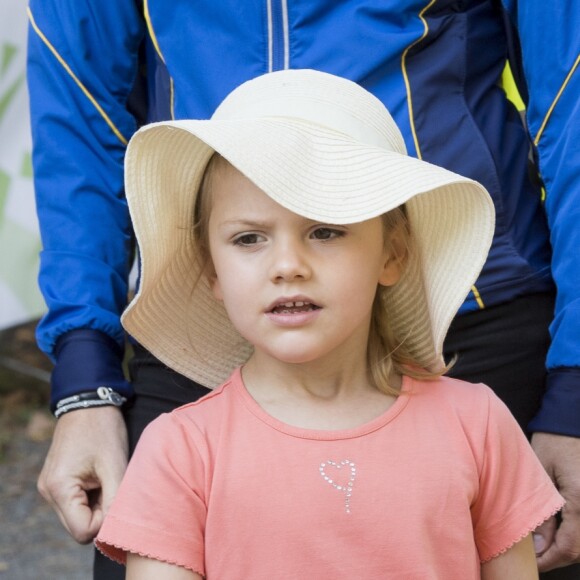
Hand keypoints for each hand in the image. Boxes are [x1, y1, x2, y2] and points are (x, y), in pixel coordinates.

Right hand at [37, 406, 127, 543]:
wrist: (89, 401)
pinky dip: (92, 495)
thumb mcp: (114, 464)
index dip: (105, 522)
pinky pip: (76, 501)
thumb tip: (115, 528)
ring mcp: (50, 486)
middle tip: (116, 487)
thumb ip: (114, 500)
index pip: (82, 531)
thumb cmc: (103, 428)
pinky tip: (102, 476)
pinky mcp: (57, 480)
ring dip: (97, 504)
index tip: (118, 499)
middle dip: (100, 513)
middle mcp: (48, 491)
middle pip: (78, 526)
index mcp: (59, 488)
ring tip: (109, 478)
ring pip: (78, 514)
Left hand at [531, 433, 579, 570]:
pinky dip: (577, 535)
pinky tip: (559, 532)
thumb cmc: (553, 440)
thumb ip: (543, 513)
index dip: (550, 560)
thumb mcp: (541, 474)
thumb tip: (540, 546)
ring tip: (543, 545)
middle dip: (558, 557)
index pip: (570, 547)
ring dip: (569, 547)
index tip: (533, 564)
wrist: (572, 418)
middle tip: (535, 556)